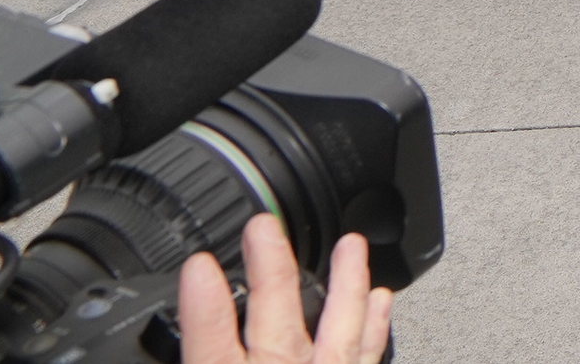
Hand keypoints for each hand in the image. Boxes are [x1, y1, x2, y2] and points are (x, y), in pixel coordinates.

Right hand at [179, 217, 392, 363]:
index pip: (210, 341)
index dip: (204, 302)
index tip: (199, 265)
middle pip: (275, 315)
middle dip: (271, 266)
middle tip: (263, 227)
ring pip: (338, 327)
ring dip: (346, 282)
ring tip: (351, 244)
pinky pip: (368, 354)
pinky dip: (375, 325)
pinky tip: (380, 298)